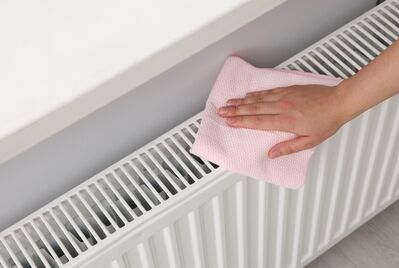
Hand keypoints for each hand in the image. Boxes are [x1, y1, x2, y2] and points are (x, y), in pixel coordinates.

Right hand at [218, 84, 347, 158]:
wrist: (339, 101)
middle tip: (221, 111)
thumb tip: (271, 154)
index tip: (229, 122)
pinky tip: (247, 95)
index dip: (241, 122)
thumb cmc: (327, 122)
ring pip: (258, 99)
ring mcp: (284, 97)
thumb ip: (288, 148)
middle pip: (253, 109)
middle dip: (235, 111)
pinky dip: (255, 94)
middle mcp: (282, 107)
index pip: (258, 122)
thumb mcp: (310, 141)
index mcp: (286, 121)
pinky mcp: (288, 90)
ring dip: (241, 101)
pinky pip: (267, 92)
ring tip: (229, 103)